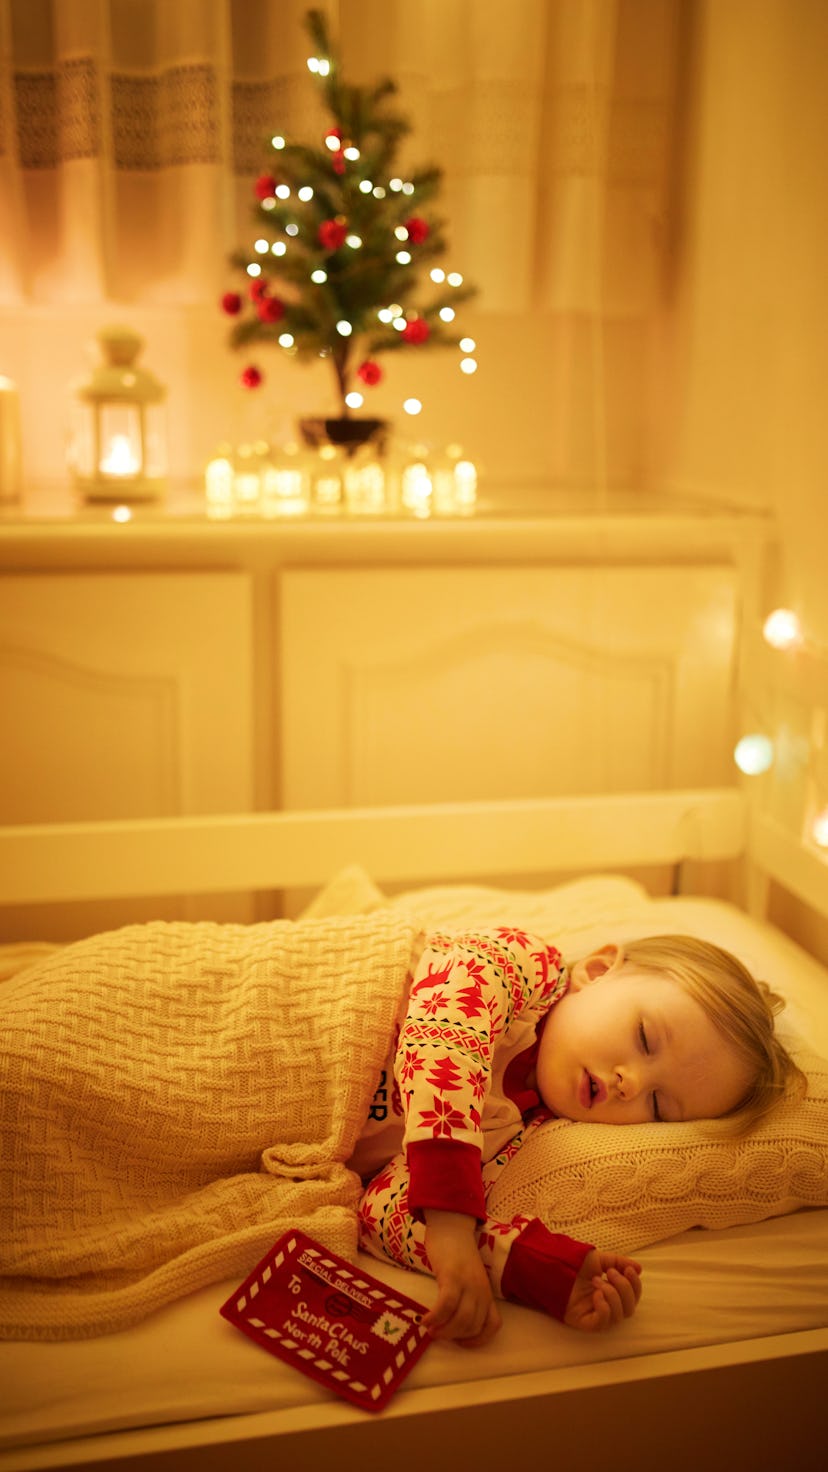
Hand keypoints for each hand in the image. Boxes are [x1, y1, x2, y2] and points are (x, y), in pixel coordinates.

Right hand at [422, 1210, 501, 1346]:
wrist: (452, 1226)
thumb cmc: (457, 1253)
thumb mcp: (468, 1278)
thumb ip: (466, 1297)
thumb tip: (452, 1322)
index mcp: (487, 1293)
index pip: (493, 1325)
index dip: (478, 1340)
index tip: (460, 1342)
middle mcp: (481, 1290)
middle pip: (473, 1326)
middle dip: (454, 1336)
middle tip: (438, 1334)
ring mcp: (468, 1283)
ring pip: (461, 1320)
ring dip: (444, 1331)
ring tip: (430, 1329)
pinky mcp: (452, 1276)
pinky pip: (446, 1306)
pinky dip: (434, 1318)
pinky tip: (423, 1319)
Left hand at [563, 1249, 642, 1332]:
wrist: (554, 1266)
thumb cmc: (575, 1264)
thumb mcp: (601, 1259)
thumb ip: (620, 1262)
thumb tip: (639, 1269)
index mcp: (613, 1293)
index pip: (633, 1297)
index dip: (635, 1285)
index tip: (628, 1270)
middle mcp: (607, 1307)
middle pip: (629, 1309)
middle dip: (624, 1288)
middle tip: (611, 1273)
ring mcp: (596, 1316)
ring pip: (618, 1317)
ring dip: (612, 1295)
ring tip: (597, 1281)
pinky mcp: (585, 1322)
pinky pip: (601, 1323)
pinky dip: (603, 1308)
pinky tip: (596, 1295)